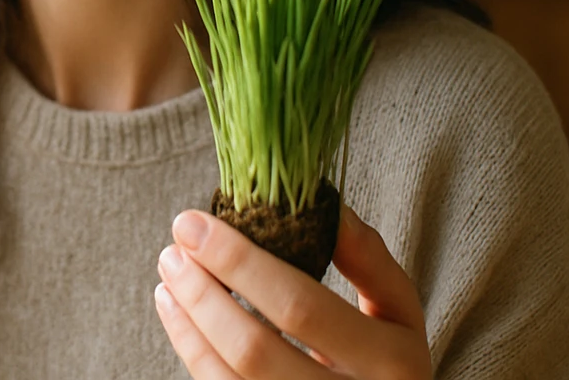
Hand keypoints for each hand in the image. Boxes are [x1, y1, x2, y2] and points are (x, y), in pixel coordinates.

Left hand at [155, 203, 429, 378]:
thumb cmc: (388, 357)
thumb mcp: (398, 310)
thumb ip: (368, 259)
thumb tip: (324, 206)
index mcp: (390, 363)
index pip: (301, 308)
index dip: (240, 264)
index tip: (196, 224)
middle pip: (255, 350)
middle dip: (203, 293)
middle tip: (174, 250)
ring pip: (229, 379)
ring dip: (189, 322)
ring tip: (170, 275)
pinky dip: (192, 351)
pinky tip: (179, 314)